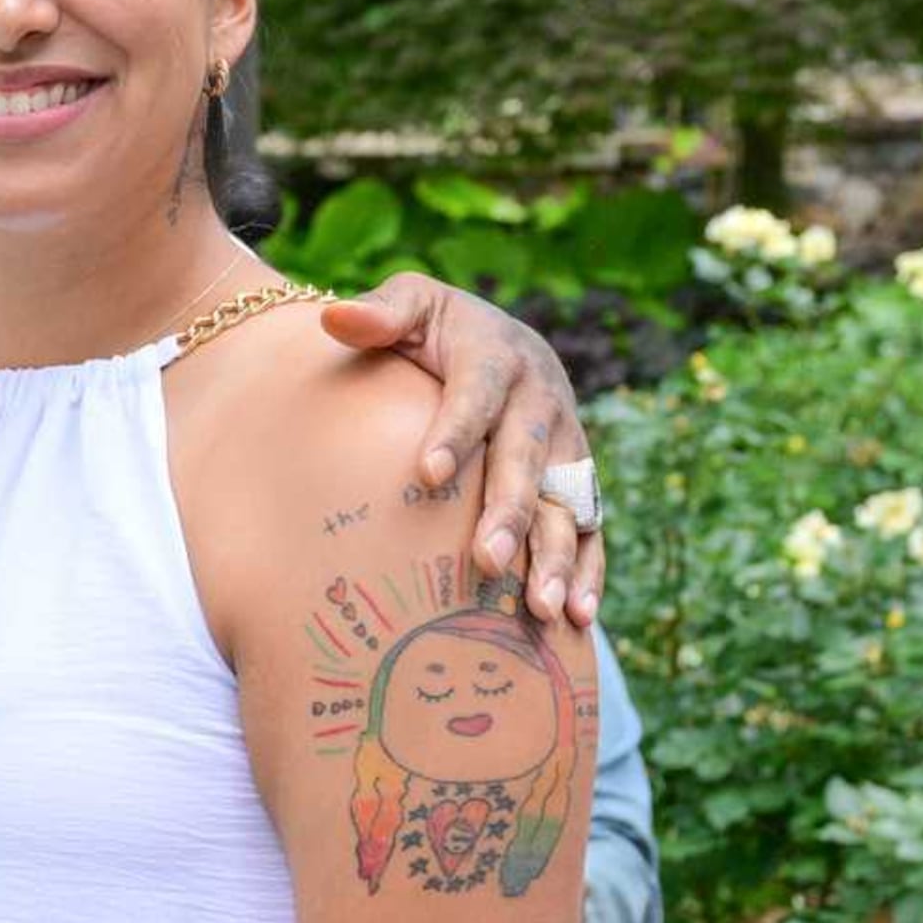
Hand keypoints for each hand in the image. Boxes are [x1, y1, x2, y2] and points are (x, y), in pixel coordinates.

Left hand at [316, 278, 600, 629]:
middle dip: (512, 510)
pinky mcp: (576, 478)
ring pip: (569, 502)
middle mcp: (543, 401)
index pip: (476, 396)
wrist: (497, 340)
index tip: (425, 475)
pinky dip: (587, 571)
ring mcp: (567, 443)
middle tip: (487, 560)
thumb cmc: (434, 329)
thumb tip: (334, 315)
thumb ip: (379, 313)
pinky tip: (574, 618)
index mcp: (498, 357)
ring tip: (541, 608)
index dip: (455, 432)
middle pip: (528, 459)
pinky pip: (589, 527)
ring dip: (559, 555)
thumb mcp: (410, 305)